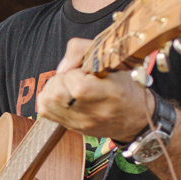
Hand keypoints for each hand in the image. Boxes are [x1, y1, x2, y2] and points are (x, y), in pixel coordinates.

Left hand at [36, 37, 152, 140]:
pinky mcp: (71, 127)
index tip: (87, 72)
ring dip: (53, 88)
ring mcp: (80, 123)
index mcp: (109, 95)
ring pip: (46, 102)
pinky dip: (49, 99)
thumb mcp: (114, 62)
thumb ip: (84, 52)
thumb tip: (62, 67)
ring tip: (69, 86)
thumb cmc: (126, 87)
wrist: (135, 118)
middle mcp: (93, 114)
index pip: (76, 83)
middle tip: (75, 78)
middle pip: (56, 93)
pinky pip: (45, 111)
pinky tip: (63, 95)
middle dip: (61, 79)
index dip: (76, 72)